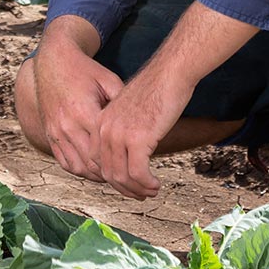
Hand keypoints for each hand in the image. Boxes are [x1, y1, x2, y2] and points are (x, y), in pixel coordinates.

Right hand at [32, 21, 124, 182]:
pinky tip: (95, 170)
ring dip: (98, 177)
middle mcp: (68, 125)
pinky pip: (64, 162)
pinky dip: (81, 171)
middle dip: (114, 176)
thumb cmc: (84, 70)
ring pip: (79, 167)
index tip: (140, 168)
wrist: (53, 62)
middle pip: (93, 163)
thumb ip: (123, 103)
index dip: (124, 162)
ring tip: (116, 178)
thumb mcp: (109, 80)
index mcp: (85, 112)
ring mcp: (56, 131)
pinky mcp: (49, 134)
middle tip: (133, 182)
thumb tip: (145, 122)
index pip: (107, 150)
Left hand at [94, 63, 195, 199]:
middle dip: (125, 188)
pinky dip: (147, 183)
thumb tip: (129, 155)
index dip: (113, 178)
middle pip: (108, 172)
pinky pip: (137, 173)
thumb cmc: (156, 90)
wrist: (169, 74)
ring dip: (138, 189)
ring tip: (152, 191)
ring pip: (122, 176)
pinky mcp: (137, 139)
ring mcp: (119, 134)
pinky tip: (156, 184)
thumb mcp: (130, 113)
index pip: (98, 161)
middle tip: (141, 195)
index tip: (128, 185)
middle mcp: (105, 129)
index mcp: (101, 122)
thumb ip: (124, 132)